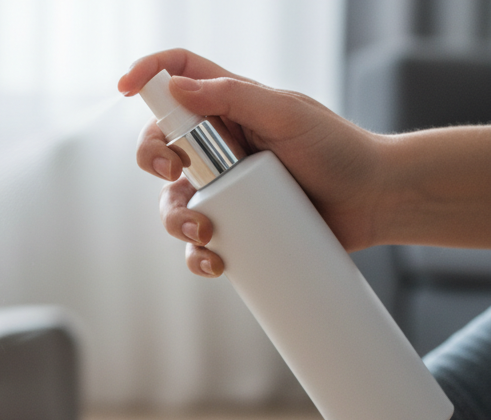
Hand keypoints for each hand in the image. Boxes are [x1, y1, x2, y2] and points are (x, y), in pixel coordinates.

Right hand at [118, 49, 385, 278]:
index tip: (125, 87)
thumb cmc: (339, 149)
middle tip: (174, 174)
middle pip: (160, 144)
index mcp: (229, 107)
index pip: (179, 77)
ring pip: (171, 203)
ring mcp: (224, 188)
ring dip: (173, 220)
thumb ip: (234, 96)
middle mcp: (218, 146)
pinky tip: (214, 261)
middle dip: (152, 160)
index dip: (149, 75)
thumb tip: (176, 89)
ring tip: (204, 231)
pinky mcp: (235, 226)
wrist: (377, 201)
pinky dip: (197, 256)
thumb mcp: (287, 114)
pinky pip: (197, 244)